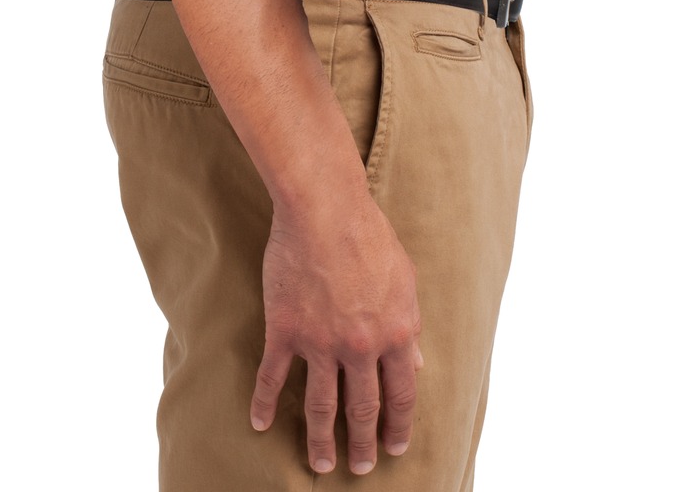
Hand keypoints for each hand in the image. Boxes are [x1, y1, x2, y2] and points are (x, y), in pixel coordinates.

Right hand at [251, 189, 423, 474]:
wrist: (325, 208)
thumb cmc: (369, 234)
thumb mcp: (404, 279)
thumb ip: (409, 324)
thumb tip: (415, 362)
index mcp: (395, 333)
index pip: (400, 394)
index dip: (398, 425)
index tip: (395, 447)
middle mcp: (360, 347)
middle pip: (362, 409)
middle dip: (363, 444)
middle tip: (361, 468)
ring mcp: (320, 342)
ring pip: (322, 405)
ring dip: (322, 440)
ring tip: (320, 465)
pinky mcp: (285, 330)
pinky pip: (273, 377)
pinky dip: (265, 403)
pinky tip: (260, 424)